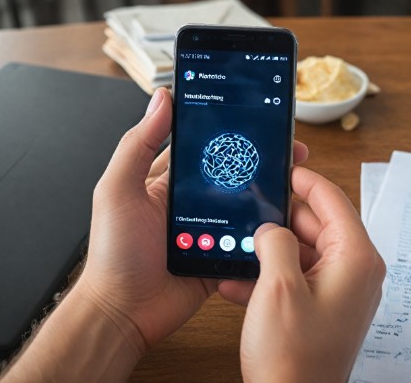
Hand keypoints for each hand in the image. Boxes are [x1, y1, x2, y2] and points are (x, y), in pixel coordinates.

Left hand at [78, 87, 308, 352]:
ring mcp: (210, 230)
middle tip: (291, 153)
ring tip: (296, 185)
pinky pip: (250, 241)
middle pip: (233, 175)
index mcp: (168, 181)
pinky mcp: (222, 256)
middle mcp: (192, 202)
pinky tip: (287, 222)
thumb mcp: (118, 190)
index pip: (204, 147)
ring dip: (270, 197)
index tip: (256, 119)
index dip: (230, 132)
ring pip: (247, 207)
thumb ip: (138, 145)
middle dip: (261, 162)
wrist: (124, 311)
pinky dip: (267, 233)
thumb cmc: (114, 252)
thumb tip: (161, 99)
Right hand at [236, 166, 385, 382]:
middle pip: (318, 225)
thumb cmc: (293, 358)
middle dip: (282, 219)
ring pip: (304, 252)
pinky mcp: (325, 309)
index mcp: (355, 259)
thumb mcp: (277, 287)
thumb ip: (276, 242)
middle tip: (251, 208)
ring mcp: (341, 292)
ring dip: (271, 250)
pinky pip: (299, 278)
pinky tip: (240, 281)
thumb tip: (272, 229)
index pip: (333, 200)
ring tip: (239, 247)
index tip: (284, 168)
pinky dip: (273, 276)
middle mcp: (355, 272)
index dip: (305, 180)